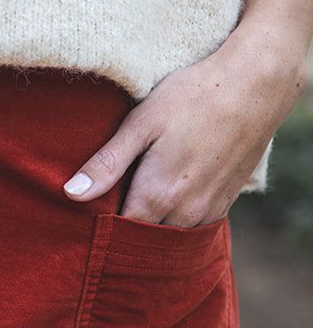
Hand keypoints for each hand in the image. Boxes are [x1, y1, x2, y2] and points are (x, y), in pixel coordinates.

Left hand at [62, 19, 309, 225]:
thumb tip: (71, 195)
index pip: (118, 236)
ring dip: (151, 230)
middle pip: (144, 241)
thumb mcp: (141, 124)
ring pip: (169, 238)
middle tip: (105, 216)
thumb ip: (107, 164)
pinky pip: (192, 229)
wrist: (255, 86)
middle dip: (124, 235)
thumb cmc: (193, 97)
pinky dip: (175, 223)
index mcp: (157, 196)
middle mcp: (184, 214)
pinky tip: (165, 203)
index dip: (100, 231)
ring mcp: (208, 212)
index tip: (84, 220)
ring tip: (134, 207)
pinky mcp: (225, 204)